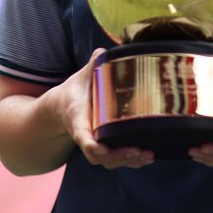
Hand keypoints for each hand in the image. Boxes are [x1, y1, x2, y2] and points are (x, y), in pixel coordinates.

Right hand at [55, 48, 153, 169]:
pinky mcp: (105, 147)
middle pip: (99, 155)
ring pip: (109, 161)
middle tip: (137, 150)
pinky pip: (117, 160)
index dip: (90, 144)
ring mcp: (95, 144)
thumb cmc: (75, 91)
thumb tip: (104, 50)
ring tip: (148, 155)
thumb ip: (94, 64)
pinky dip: (132, 161)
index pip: (81, 136)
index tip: (99, 147)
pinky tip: (149, 157)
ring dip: (128, 161)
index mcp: (77, 119)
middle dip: (118, 156)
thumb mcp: (81, 77)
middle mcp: (86, 136)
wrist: (62, 107)